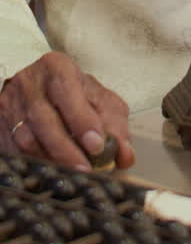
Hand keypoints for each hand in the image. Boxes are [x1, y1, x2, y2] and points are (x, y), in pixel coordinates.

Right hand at [0, 51, 134, 168]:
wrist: (35, 86)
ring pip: (26, 137)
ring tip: (72, 175)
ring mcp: (12, 106)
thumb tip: (124, 155)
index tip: (97, 144)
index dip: (82, 119)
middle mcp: (31, 84)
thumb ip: (115, 124)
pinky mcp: (2, 127)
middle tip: (86, 168)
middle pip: (43, 117)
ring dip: (51, 159)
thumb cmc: (72, 93)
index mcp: (58, 68)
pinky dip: (34, 165)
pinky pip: (14, 150)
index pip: (67, 91)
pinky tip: (51, 173)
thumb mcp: (99, 98)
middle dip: (66, 148)